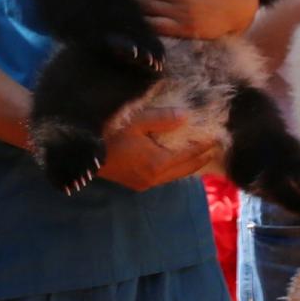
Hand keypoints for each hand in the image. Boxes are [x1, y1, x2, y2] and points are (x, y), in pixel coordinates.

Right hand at [98, 107, 218, 190]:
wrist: (81, 154)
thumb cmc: (108, 133)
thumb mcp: (136, 121)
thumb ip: (163, 119)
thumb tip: (186, 117)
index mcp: (158, 163)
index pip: (189, 154)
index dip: (204, 146)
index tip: (218, 137)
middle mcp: (155, 177)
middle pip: (186, 169)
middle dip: (202, 158)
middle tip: (216, 147)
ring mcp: (144, 183)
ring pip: (175, 175)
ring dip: (189, 165)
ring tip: (201, 154)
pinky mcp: (136, 183)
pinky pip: (164, 177)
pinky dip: (175, 169)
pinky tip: (176, 161)